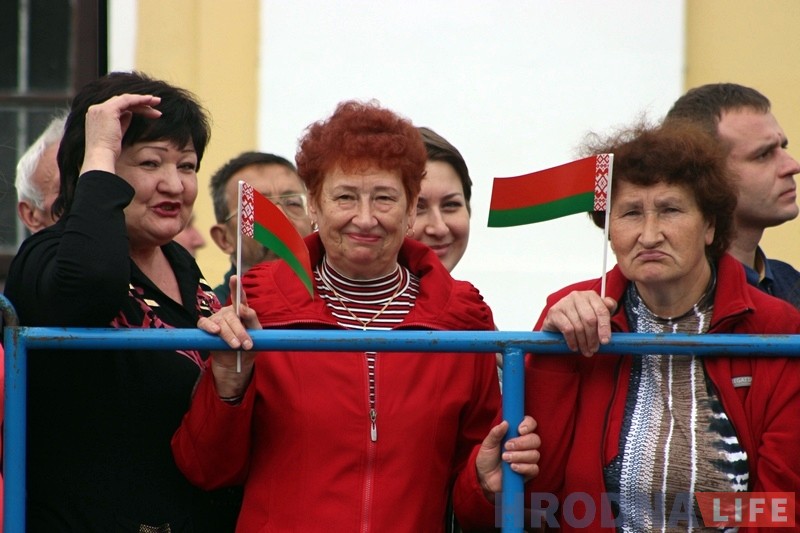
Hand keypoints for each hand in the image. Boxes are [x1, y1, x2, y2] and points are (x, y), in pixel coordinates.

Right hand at [80, 94, 162, 174]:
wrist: (102, 157)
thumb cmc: (109, 152)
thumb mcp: (118, 134)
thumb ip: (122, 122)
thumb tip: (130, 114)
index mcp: (96, 115)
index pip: (117, 107)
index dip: (133, 107)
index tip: (148, 111)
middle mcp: (96, 109)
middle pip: (122, 102)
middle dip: (140, 102)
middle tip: (156, 104)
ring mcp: (100, 108)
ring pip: (126, 100)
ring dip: (142, 100)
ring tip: (157, 102)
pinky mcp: (107, 110)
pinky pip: (127, 100)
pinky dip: (139, 99)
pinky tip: (150, 101)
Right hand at [197, 275, 261, 396]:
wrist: (236, 365)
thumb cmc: (248, 347)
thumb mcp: (257, 334)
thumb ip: (252, 319)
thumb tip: (243, 308)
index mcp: (241, 311)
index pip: (240, 297)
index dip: (237, 287)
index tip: (235, 277)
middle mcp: (228, 312)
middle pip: (233, 316)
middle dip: (241, 331)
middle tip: (247, 344)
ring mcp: (216, 319)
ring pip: (221, 323)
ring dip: (229, 335)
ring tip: (236, 346)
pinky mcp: (206, 328)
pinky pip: (204, 324)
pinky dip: (209, 327)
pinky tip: (215, 331)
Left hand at [476, 416, 539, 499]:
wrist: (484, 478)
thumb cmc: (487, 458)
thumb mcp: (488, 444)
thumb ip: (495, 433)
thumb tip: (505, 423)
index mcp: (516, 434)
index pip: (530, 423)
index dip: (528, 425)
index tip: (519, 430)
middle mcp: (525, 445)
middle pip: (535, 439)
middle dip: (522, 443)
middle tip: (507, 446)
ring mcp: (528, 459)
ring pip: (535, 454)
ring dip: (519, 456)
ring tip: (505, 458)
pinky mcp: (529, 472)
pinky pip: (534, 468)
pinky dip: (523, 467)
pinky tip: (512, 468)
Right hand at [541, 291, 616, 356]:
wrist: (558, 322)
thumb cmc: (580, 318)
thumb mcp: (595, 314)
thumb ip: (606, 309)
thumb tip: (610, 305)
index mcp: (590, 295)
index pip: (601, 311)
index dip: (605, 327)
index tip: (606, 341)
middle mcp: (577, 296)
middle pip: (590, 320)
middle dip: (593, 338)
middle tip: (594, 349)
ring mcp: (564, 302)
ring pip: (579, 326)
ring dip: (583, 342)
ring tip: (586, 351)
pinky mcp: (554, 311)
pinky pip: (567, 329)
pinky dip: (572, 341)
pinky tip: (574, 347)